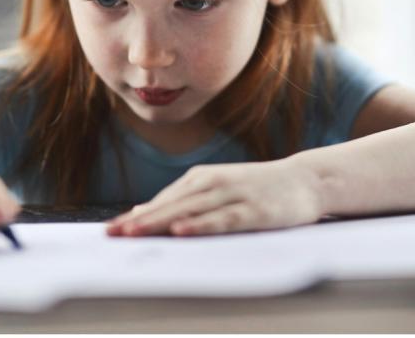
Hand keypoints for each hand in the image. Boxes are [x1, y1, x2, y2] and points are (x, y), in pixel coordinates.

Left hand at [106, 158, 325, 236]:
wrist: (305, 180)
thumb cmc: (257, 188)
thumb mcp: (217, 189)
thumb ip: (184, 201)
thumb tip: (143, 212)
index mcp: (200, 178)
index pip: (161, 201)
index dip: (135, 216)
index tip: (110, 231)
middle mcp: (211, 183)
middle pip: (169, 206)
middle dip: (139, 221)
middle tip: (112, 235)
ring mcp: (232, 195)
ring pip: (189, 211)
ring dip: (160, 222)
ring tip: (134, 233)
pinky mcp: (252, 210)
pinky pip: (221, 220)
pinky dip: (199, 225)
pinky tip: (181, 232)